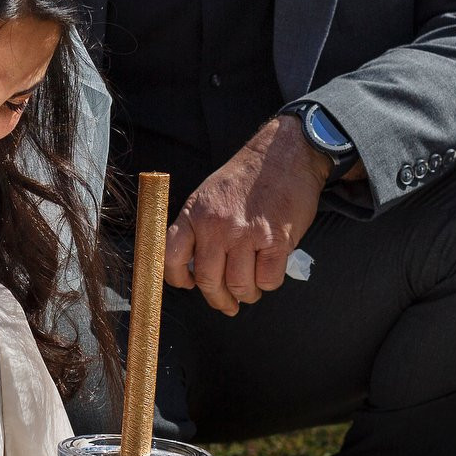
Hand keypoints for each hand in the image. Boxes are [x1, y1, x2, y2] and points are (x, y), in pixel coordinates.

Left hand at [165, 117, 325, 315]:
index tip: (189, 285)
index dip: (177, 279)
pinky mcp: (276, 240)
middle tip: (227, 302)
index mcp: (195, 214)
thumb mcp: (208, 195)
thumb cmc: (246, 177)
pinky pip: (268, 280)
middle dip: (218, 298)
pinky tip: (269, 273)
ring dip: (246, 294)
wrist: (284, 153)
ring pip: (239, 286)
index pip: (170, 257)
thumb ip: (197, 227)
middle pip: (208, 280)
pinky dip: (268, 283)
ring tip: (251, 289)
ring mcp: (246, 234)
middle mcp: (216, 226)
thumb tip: (194, 266)